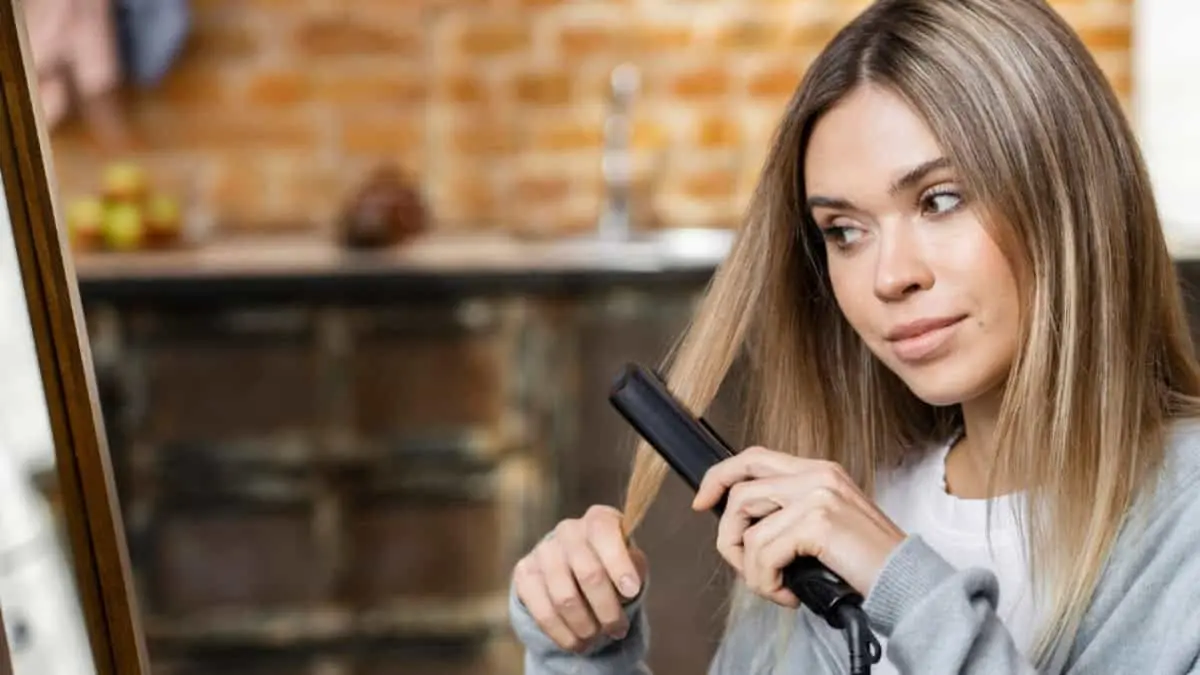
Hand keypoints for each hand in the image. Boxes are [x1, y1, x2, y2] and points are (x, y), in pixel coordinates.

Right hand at [513, 505, 648, 652]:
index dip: (619, 564)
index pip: (605, 534)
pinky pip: (542, 611)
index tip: (632, 591)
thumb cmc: (612, 566)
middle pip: (589, 573)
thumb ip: (634, 570)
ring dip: (585, 626)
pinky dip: (562, 634)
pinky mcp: (524, 573)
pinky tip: (576, 643)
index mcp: (599, 520)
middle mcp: (569, 530)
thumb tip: (627, 589)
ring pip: (564, 598)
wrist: (576, 570)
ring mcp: (543, 551)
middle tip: (618, 630)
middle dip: (607, 609)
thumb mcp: (631, 564)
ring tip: (596, 639)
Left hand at [692, 446, 905, 607]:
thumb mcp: (824, 527)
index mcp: (819, 471)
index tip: (703, 502)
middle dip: (727, 532)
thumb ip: (789, 514)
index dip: (720, 476)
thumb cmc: (867, 564)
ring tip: (773, 585)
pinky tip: (788, 593)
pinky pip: (762, 552)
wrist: (909, 583)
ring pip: (745, 525)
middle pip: (740, 488)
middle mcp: (817, 475)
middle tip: (740, 562)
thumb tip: (742, 527)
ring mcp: (818, 495)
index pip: (754, 458)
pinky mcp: (817, 522)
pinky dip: (765, 582)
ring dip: (749, 567)